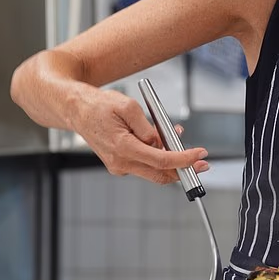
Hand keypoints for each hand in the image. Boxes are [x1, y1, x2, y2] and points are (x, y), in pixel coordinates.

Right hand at [73, 87, 208, 183]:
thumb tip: (162, 143)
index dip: (184, 160)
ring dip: (171, 160)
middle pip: (160, 174)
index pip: (161, 160)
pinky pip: (144, 164)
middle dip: (184, 170)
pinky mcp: (119, 164)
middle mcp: (120, 162)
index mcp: (122, 148)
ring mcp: (118, 166)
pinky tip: (161, 142)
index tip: (199, 156)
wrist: (76, 110)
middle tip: (201, 163)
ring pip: (153, 170)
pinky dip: (157, 156)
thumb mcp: (129, 107)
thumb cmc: (99, 105)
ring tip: (178, 140)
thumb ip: (148, 127)